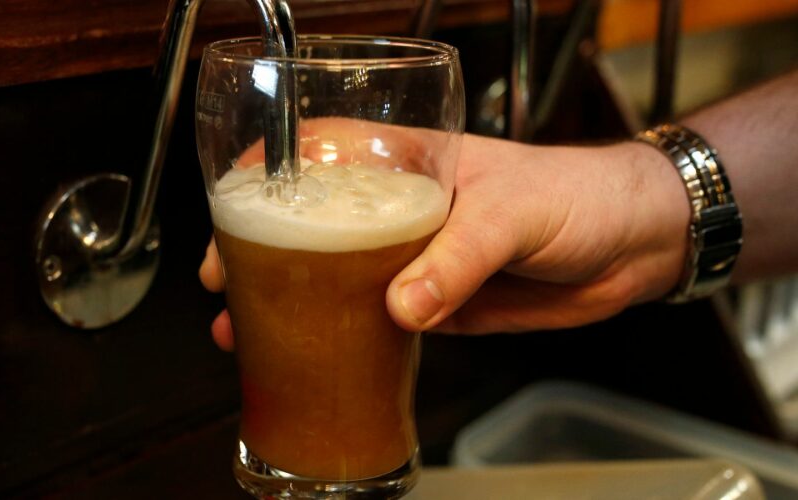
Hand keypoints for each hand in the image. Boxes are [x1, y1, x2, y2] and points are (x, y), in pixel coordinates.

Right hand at [200, 132, 688, 349]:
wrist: (630, 246)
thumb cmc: (578, 196)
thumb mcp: (514, 211)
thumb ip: (460, 257)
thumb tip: (401, 305)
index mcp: (412, 162)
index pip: (324, 152)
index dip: (269, 171)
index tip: (229, 201)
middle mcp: (403, 208)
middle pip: (314, 221)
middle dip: (261, 247)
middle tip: (224, 280)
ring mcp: (415, 258)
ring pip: (335, 276)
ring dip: (288, 299)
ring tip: (242, 326)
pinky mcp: (435, 303)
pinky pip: (375, 319)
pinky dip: (340, 336)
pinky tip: (309, 351)